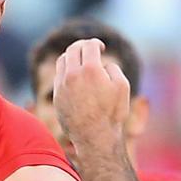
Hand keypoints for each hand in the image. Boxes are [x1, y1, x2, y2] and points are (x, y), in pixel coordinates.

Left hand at [53, 38, 131, 158]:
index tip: (100, 47)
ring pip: (63, 60)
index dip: (96, 43)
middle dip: (82, 46)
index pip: (89, 45)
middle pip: (73, 49)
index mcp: (91, 69)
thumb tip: (102, 64)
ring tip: (81, 61)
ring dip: (72, 56)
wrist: (94, 137)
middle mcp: (73, 75)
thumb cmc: (112, 113)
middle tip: (89, 49)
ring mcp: (62, 85)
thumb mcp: (122, 87)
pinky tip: (75, 75)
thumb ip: (113, 68)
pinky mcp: (57, 95)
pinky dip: (66, 70)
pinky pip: (59, 75)